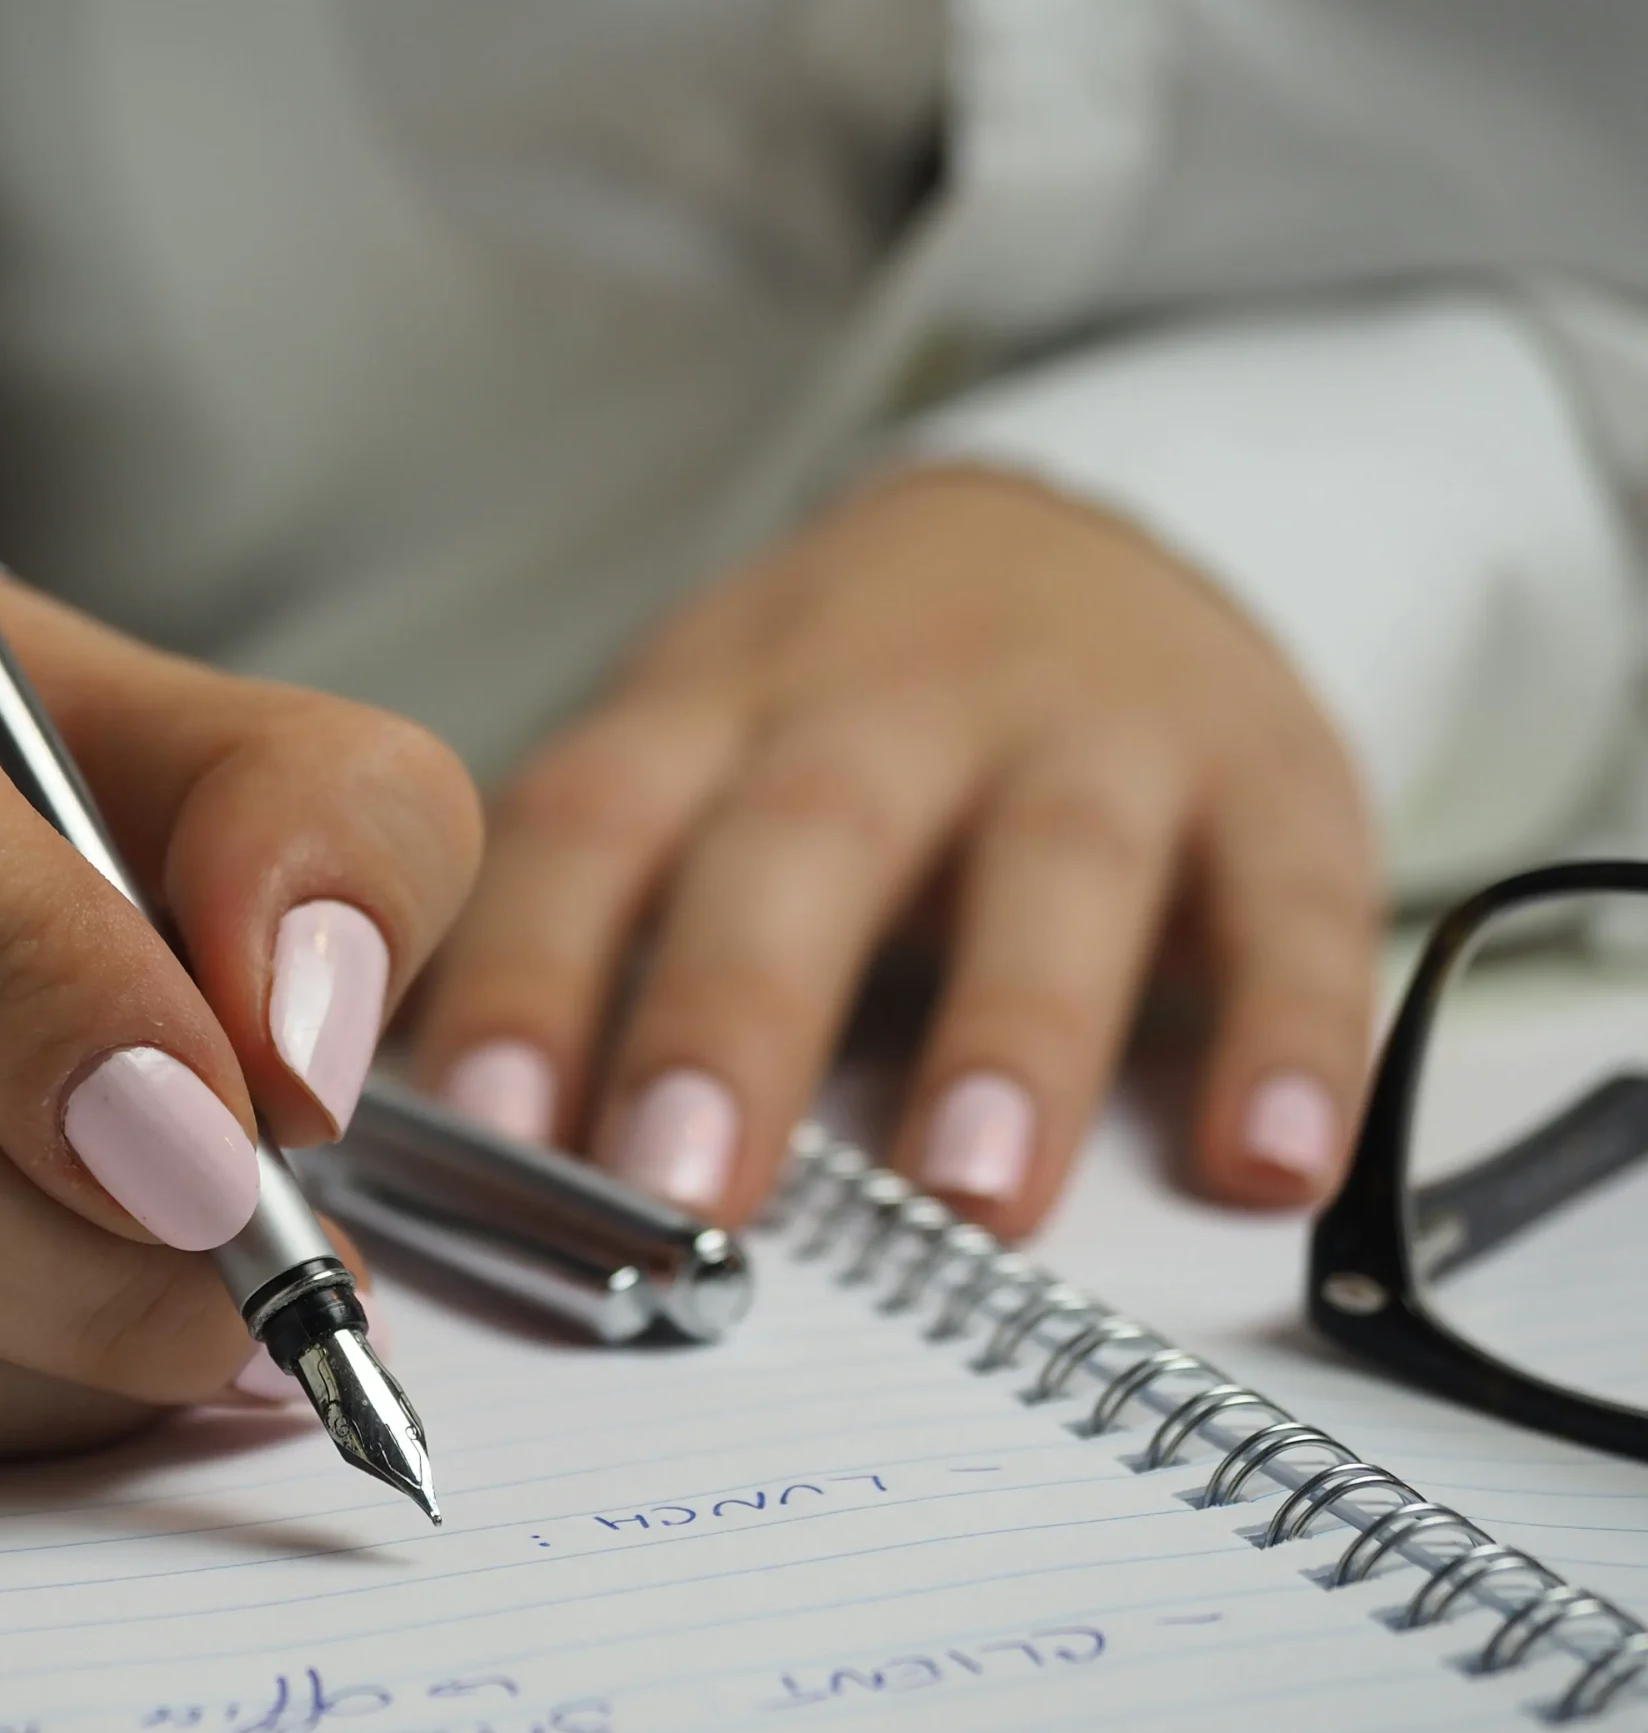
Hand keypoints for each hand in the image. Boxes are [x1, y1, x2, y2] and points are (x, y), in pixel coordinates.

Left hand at [415, 465, 1378, 1236]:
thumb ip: (588, 923)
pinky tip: (1268, 1160)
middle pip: (802, 840)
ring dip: (1012, 1029)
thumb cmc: (839, 710)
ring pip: (1051, 865)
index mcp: (715, 712)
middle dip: (736, 1013)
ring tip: (971, 1196)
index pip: (593, 828)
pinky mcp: (1267, 775)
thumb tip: (441, 1148)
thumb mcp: (693, 758)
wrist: (1079, 536)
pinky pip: (1292, 900)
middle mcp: (890, 705)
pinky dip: (1290, 1030)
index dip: (530, 971)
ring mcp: (1089, 730)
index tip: (480, 1130)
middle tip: (683, 1187)